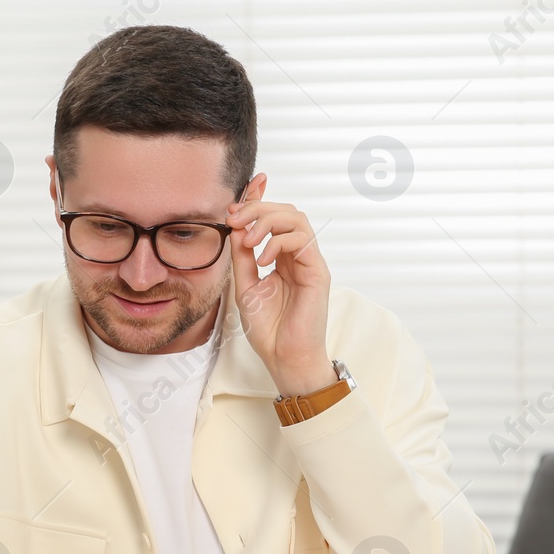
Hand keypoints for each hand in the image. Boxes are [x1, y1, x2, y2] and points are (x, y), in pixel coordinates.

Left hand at [227, 180, 336, 396]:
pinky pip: (302, 240)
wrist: (284, 356)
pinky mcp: (317, 271)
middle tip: (235, 219)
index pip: (274, 218)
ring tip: (249, 240)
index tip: (239, 196)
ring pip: (297, 219)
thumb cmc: (268, 329)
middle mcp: (297, 256)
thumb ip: (241, 257)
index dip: (260, 199)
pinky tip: (263, 260)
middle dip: (257, 208)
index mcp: (280, 258)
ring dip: (268, 221)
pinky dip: (278, 242)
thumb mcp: (245, 286)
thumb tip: (236, 227)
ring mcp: (309, 262)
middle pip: (286, 212)